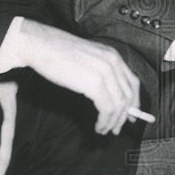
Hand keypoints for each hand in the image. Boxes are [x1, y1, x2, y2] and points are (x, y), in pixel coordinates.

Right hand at [18, 19, 140, 134]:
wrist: (40, 44)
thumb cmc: (57, 53)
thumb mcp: (87, 58)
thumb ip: (101, 72)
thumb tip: (109, 96)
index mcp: (113, 56)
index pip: (133, 83)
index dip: (134, 102)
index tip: (131, 116)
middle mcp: (113, 63)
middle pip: (128, 95)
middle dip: (124, 116)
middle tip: (116, 129)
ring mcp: (105, 72)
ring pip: (119, 105)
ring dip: (113, 122)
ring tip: (104, 130)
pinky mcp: (94, 83)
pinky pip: (107, 109)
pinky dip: (105, 121)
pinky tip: (98, 126)